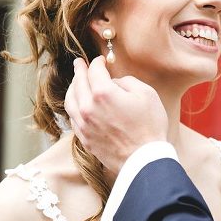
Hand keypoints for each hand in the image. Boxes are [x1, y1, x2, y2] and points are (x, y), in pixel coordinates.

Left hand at [64, 56, 167, 172]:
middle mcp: (88, 107)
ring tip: (75, 83)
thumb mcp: (147, 94)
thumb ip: (127, 82)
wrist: (144, 160)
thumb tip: (114, 82)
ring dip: (72, 88)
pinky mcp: (84, 138)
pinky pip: (72, 118)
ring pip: (70, 101)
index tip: (100, 61)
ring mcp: (84, 124)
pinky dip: (73, 107)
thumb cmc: (149, 126)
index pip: (94, 71)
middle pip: (78, 83)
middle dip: (80, 71)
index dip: (97, 63)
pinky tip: (78, 105)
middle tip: (79, 64)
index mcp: (103, 93)